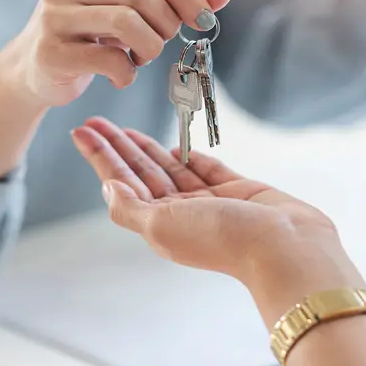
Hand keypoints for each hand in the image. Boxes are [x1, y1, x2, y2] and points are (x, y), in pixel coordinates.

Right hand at [0, 0, 231, 106]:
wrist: (32, 70)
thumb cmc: (90, 34)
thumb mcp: (128, 8)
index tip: (204, 20)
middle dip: (166, 25)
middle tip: (160, 43)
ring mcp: (53, 16)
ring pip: (128, 23)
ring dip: (149, 49)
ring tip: (140, 58)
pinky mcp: (50, 53)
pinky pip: (110, 60)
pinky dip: (127, 73)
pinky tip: (121, 76)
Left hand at [71, 118, 364, 324]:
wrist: (283, 245)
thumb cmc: (223, 239)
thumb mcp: (163, 227)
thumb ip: (130, 208)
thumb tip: (107, 188)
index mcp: (160, 225)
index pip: (122, 183)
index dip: (100, 157)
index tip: (81, 132)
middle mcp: (180, 214)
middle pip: (140, 173)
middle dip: (116, 147)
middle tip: (95, 121)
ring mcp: (208, 202)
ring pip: (168, 167)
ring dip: (145, 146)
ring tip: (123, 127)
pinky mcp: (236, 189)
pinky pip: (205, 167)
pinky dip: (187, 154)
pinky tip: (172, 143)